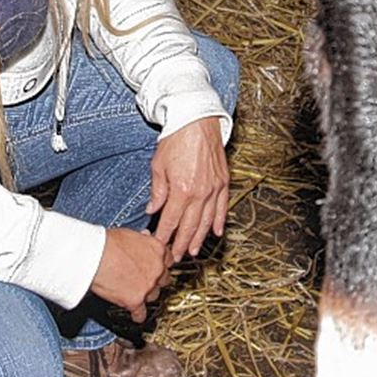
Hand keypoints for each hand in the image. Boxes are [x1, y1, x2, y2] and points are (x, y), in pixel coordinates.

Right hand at [89, 228, 172, 322]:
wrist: (94, 255)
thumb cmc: (107, 243)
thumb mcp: (130, 234)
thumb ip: (142, 240)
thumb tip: (143, 240)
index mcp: (157, 249)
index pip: (168, 260)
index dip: (160, 264)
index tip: (156, 267)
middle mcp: (157, 268)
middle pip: (164, 280)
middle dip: (155, 280)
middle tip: (144, 279)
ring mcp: (148, 285)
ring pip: (154, 296)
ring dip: (145, 295)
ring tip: (135, 293)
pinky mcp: (135, 300)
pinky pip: (141, 313)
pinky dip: (137, 315)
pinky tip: (135, 314)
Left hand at [147, 116, 228, 261]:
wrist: (197, 120)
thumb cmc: (175, 139)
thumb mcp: (158, 165)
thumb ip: (157, 191)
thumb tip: (153, 210)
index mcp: (181, 190)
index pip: (171, 221)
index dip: (164, 235)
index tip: (159, 246)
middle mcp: (200, 193)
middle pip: (190, 226)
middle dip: (181, 243)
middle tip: (176, 257)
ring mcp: (214, 188)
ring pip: (207, 220)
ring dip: (200, 238)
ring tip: (193, 251)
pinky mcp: (224, 181)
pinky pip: (222, 207)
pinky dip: (220, 221)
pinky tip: (217, 232)